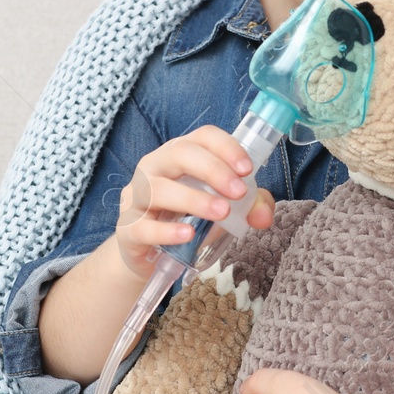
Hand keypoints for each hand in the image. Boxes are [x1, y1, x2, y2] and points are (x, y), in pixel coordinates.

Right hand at [114, 125, 275, 277]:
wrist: (150, 256)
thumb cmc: (187, 220)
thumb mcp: (222, 209)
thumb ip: (249, 206)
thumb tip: (264, 214)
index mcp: (180, 154)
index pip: (203, 137)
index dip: (226, 147)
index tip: (247, 169)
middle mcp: (155, 167)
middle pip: (179, 153)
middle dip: (212, 169)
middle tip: (238, 191)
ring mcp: (137, 196)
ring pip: (159, 188)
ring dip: (194, 199)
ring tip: (221, 212)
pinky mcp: (128, 228)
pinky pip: (144, 227)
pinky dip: (167, 230)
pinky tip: (188, 234)